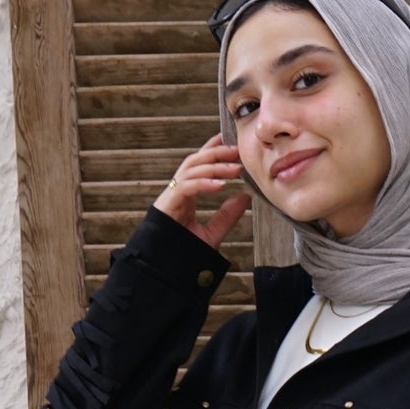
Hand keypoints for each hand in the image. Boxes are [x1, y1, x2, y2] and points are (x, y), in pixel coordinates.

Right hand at [158, 134, 248, 248]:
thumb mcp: (212, 232)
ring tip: (235, 169)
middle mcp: (178, 190)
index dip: (212, 148)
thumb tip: (245, 196)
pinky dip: (204, 183)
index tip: (229, 140)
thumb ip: (227, 215)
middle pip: (195, 161)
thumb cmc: (184, 251)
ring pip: (191, 170)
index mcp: (186, 193)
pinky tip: (221, 186)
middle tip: (237, 151)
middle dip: (215, 152)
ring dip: (214, 166)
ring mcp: (171, 195)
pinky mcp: (168, 203)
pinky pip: (186, 187)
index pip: (199, 164)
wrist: (164, 268)